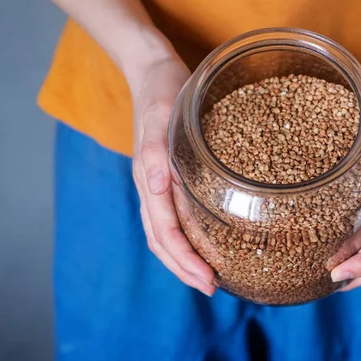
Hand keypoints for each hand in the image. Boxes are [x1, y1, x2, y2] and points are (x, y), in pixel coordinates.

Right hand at [131, 56, 215, 295]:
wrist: (152, 72)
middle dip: (185, 269)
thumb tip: (155, 187)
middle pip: (162, 241)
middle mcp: (151, 187)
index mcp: (148, 178)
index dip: (185, 260)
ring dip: (183, 259)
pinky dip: (186, 238)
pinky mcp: (167, 176)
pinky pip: (172, 216)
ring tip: (207, 276)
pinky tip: (205, 241)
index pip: (165, 232)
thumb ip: (154, 150)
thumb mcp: (160, 115)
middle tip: (212, 288)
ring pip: (164, 233)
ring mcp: (157, 183)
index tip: (209, 280)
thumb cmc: (160, 91)